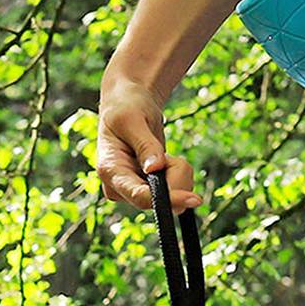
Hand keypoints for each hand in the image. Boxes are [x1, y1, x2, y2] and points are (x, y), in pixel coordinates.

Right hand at [97, 72, 200, 212]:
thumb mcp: (132, 119)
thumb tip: (155, 169)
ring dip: (178, 173)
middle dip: (174, 175)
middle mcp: (121, 189)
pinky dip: (179, 175)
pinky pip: (177, 193)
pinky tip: (165, 161)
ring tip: (163, 153)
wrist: (129, 105)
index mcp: (110, 172)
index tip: (194, 199)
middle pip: (160, 200)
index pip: (139, 196)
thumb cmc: (126, 107)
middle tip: (168, 154)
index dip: (167, 199)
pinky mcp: (150, 192)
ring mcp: (136, 192)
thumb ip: (145, 145)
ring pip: (173, 199)